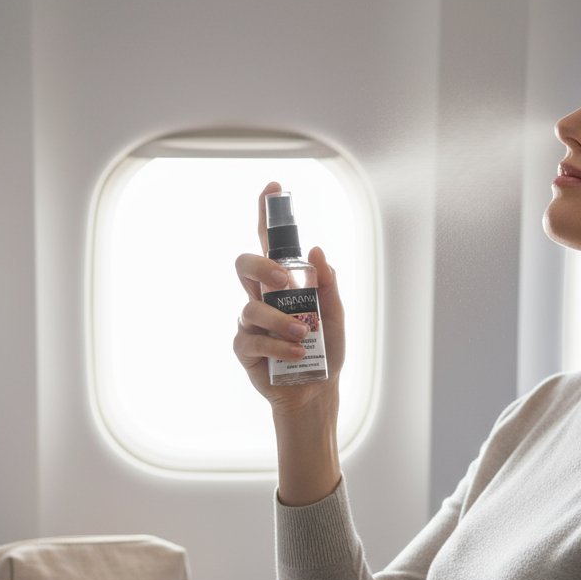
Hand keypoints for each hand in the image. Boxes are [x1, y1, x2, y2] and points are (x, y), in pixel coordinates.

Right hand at [233, 182, 345, 412]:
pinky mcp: (245, 348)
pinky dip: (278, 346)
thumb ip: (329, 285)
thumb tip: (319, 250)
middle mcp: (263, 297)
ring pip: (252, 307)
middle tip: (285, 281)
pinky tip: (297, 354)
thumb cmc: (325, 350)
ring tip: (305, 337)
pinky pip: (253, 339)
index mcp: (284, 283)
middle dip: (262, 266)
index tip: (273, 188)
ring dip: (282, 321)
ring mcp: (251, 322)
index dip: (268, 214)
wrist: (316, 391)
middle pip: (245, 264)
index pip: (271, 243)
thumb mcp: (335, 315)